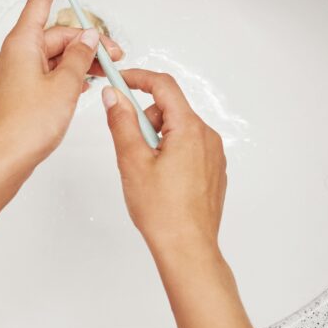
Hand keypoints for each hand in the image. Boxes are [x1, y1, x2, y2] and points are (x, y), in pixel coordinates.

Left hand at [0, 0, 123, 168]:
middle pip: (56, 36)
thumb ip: (80, 58)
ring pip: (55, 56)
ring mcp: (18, 74)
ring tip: (105, 72)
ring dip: (80, 61)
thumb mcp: (65, 85)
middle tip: (113, 54)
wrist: (5, 158)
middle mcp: (17, 55)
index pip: (39, 5)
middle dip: (86, 41)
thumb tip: (88, 38)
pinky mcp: (22, 91)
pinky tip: (85, 84)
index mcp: (23, 44)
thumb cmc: (27, 124)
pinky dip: (69, 75)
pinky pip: (49, 73)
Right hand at [101, 69, 225, 254]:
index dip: (138, 78)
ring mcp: (213, 155)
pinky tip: (160, 180)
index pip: (163, 85)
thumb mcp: (132, 161)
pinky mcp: (213, 171)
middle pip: (170, 109)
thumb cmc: (162, 211)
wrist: (188, 249)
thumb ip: (122, 122)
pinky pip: (189, 147)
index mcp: (189, 129)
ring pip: (178, 129)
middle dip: (145, 118)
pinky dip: (170, 152)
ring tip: (146, 170)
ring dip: (157, 138)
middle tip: (130, 147)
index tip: (118, 80)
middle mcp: (207, 137)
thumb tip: (113, 95)